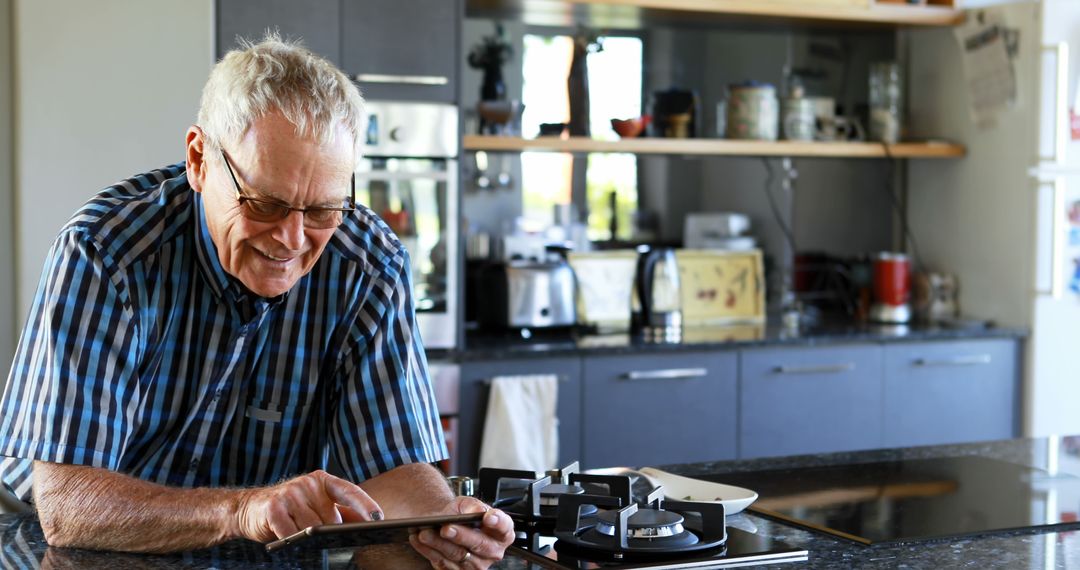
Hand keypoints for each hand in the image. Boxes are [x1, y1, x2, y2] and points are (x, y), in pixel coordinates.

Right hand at [235, 470, 381, 541]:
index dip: (365, 504)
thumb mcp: (317, 506)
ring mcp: (291, 493)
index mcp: (323, 481)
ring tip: (303, 537)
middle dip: (331, 531)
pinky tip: (289, 539)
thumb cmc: (290, 509)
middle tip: (324, 537)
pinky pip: (292, 532)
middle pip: (331, 517)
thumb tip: (367, 522)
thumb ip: (341, 512)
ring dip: (310, 538)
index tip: (378, 518)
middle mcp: (308, 483)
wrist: (250, 508)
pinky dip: (293, 539)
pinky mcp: (274, 507)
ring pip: (313, 527)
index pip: (350, 491)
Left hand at [407, 496, 514, 568]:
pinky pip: (442, 563)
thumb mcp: (468, 504)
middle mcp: (492, 551)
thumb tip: (476, 512)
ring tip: (425, 533)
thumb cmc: (462, 514)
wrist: (447, 525)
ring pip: (457, 555)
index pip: (504, 528)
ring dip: (439, 544)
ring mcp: (476, 565)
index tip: (487, 517)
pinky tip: (419, 540)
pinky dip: (428, 551)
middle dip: (461, 536)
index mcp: (502, 533)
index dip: (497, 522)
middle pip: (479, 545)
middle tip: (446, 528)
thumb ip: (473, 505)